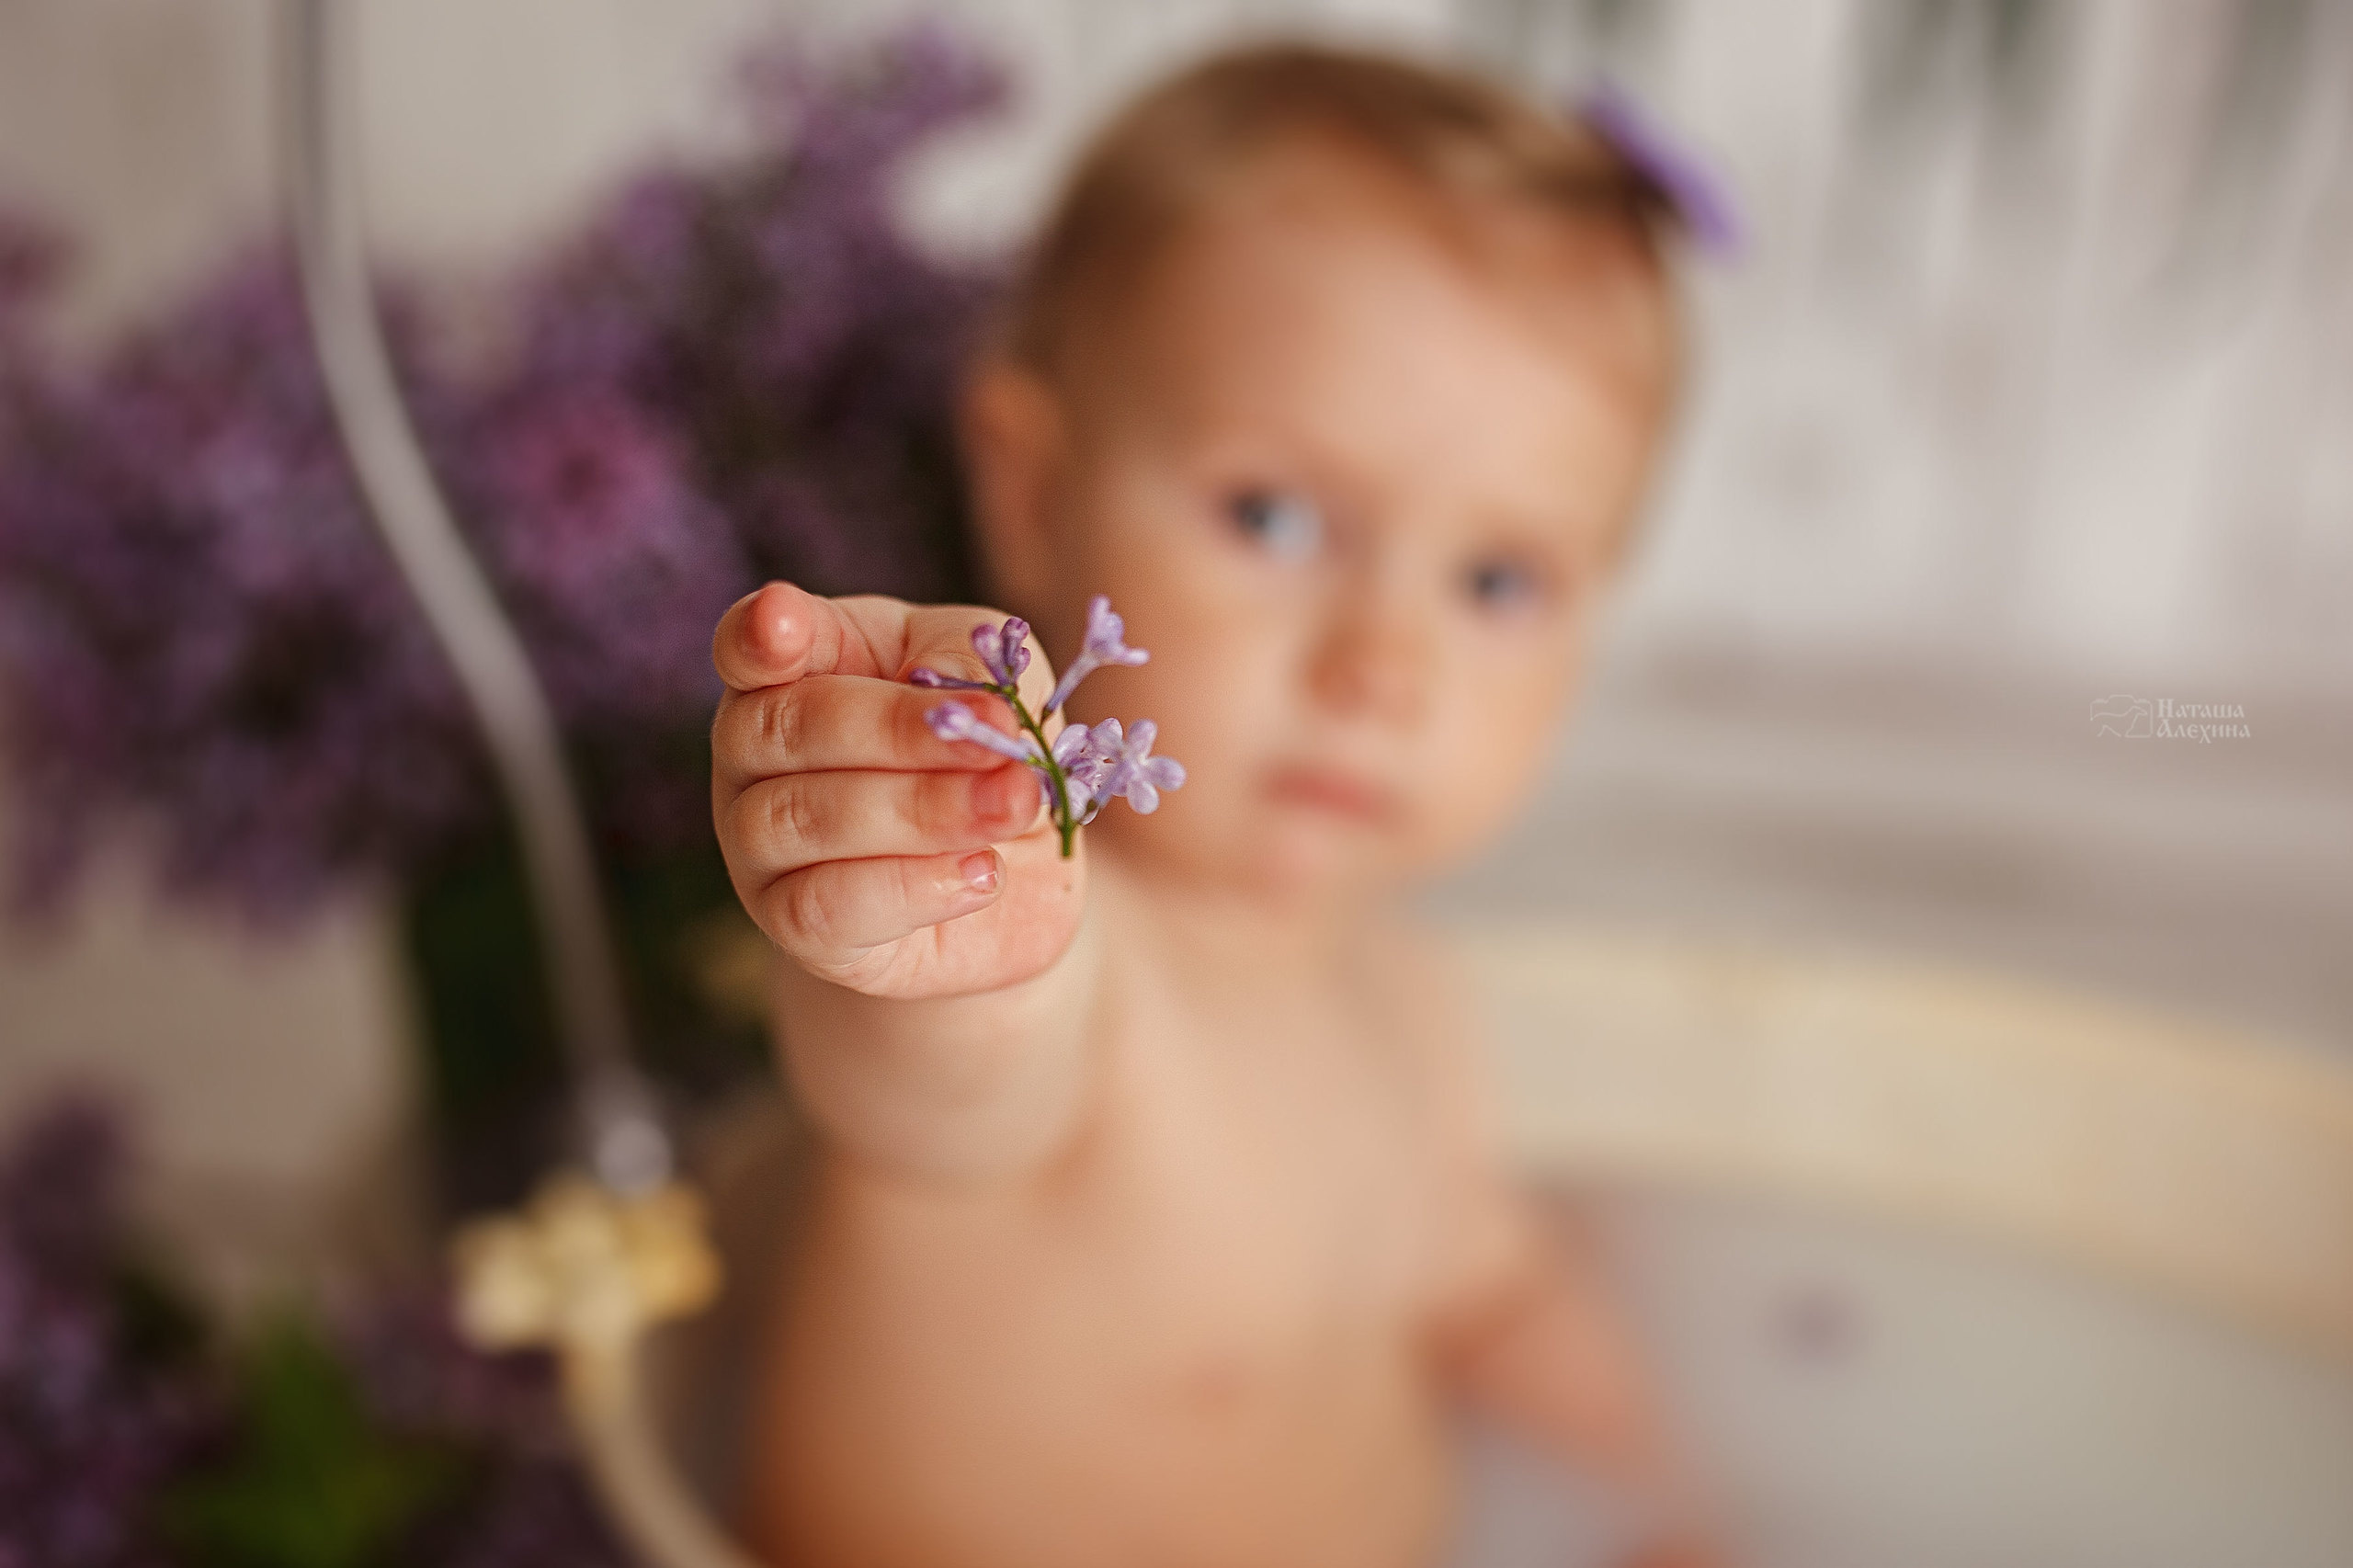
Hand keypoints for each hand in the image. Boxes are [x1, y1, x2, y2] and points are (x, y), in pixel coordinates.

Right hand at [711, 582, 1084, 999]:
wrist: (1013, 875)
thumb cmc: (986, 751)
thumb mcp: (997, 680)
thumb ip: (967, 664)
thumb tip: (946, 688)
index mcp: (795, 670)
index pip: (747, 644)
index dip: (759, 633)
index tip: (781, 616)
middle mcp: (754, 755)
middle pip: (788, 727)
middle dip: (900, 731)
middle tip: (1002, 744)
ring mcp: (758, 845)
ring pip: (807, 818)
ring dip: (926, 810)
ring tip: (1014, 805)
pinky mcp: (794, 926)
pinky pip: (826, 908)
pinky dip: (911, 887)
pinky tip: (982, 873)